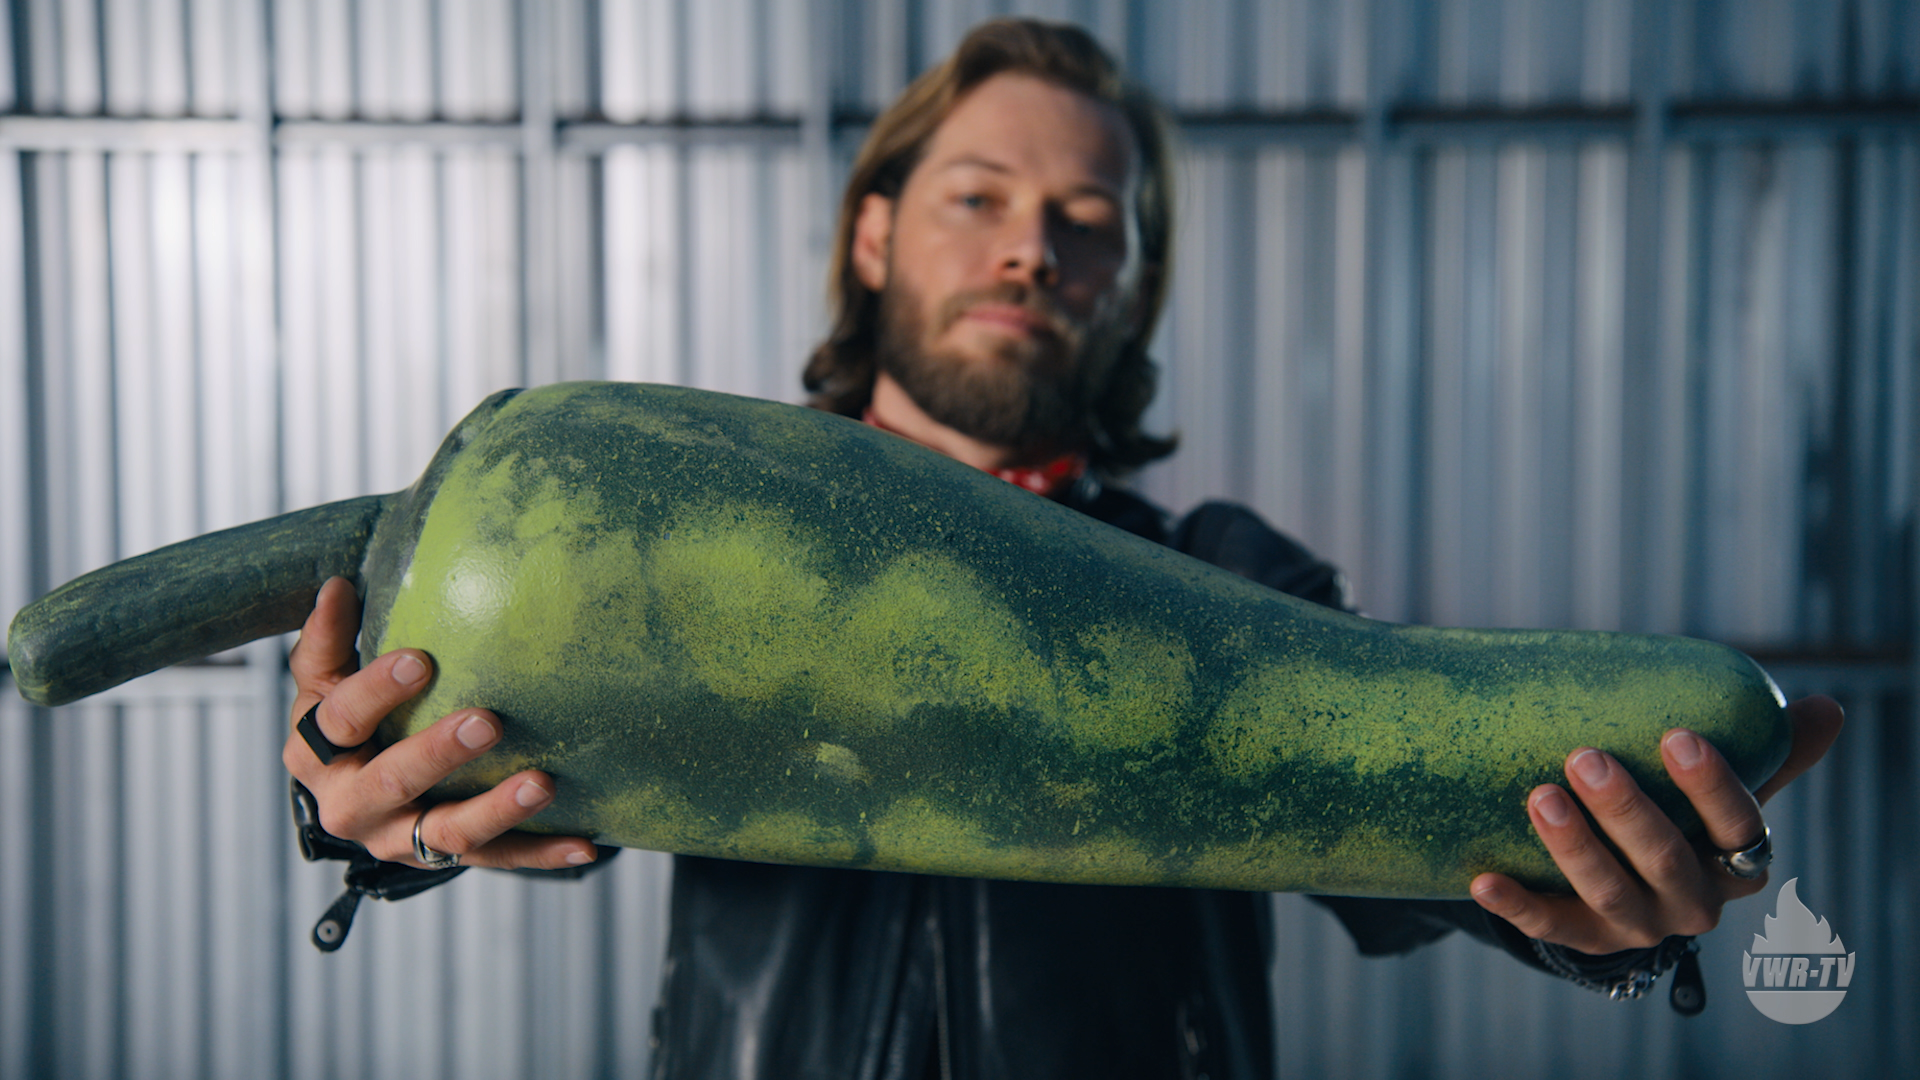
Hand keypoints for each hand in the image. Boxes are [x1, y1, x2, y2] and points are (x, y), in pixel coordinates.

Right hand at [281, 576, 597, 869]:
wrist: (348, 798)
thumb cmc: (343, 724)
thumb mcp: (323, 684)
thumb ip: (329, 640)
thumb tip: (338, 586)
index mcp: (315, 754)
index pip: (341, 721)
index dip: (376, 691)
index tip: (420, 660)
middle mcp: (352, 805)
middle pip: (394, 782)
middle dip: (440, 753)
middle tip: (488, 721)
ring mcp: (399, 840)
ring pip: (448, 834)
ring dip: (497, 810)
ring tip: (542, 783)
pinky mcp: (441, 859)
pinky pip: (495, 859)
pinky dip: (541, 853)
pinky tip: (584, 844)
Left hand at [1468, 694, 1843, 953]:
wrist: (1643, 887)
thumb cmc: (1692, 820)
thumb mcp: (1732, 792)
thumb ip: (1772, 751)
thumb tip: (1827, 707)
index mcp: (1737, 864)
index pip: (1738, 827)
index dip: (1711, 786)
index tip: (1678, 736)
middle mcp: (1694, 903)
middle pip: (1664, 858)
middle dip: (1625, 809)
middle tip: (1584, 757)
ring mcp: (1638, 925)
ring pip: (1606, 891)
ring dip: (1572, 846)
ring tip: (1539, 797)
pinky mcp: (1585, 938)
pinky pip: (1549, 926)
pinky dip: (1515, 905)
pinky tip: (1482, 878)